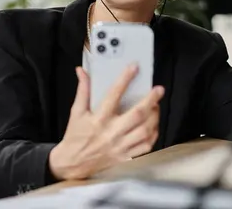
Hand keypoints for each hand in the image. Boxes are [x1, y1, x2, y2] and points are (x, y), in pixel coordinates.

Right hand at [49, 64, 163, 180]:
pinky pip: (145, 146)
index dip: (124, 79)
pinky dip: (153, 134)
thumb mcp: (76, 112)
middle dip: (151, 100)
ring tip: (156, 106)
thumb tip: (82, 71)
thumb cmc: (75, 136)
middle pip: (137, 115)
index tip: (134, 68)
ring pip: (144, 131)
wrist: (72, 164)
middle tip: (159, 90)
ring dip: (154, 117)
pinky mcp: (125, 156)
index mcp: (99, 119)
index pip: (113, 95)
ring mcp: (120, 146)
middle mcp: (111, 133)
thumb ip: (83, 90)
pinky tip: (153, 125)